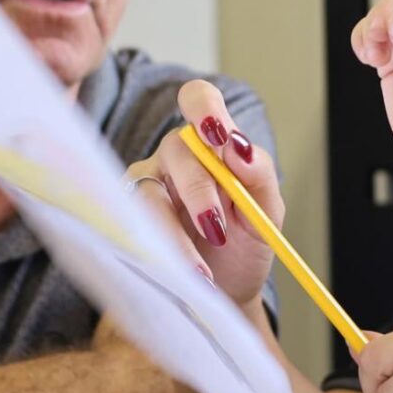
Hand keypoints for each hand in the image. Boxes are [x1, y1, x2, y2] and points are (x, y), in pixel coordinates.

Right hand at [123, 80, 279, 306]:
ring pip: (150, 192)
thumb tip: (239, 147)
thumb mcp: (266, 212)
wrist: (227, 291)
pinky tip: (176, 273)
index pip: (199, 100)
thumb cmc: (245, 244)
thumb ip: (260, 175)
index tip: (218, 137)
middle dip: (198, 191)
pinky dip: (156, 251)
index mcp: (211, 142)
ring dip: (175, 233)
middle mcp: (175, 156)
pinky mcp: (126, 218)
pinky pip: (130, 225)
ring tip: (201, 272)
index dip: (204, 108)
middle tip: (217, 232)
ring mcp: (146, 184)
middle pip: (176, 148)